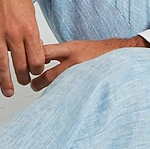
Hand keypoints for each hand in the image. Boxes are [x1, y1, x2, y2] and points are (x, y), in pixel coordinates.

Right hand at [0, 0, 44, 96]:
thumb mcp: (30, 13)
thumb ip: (31, 32)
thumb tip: (34, 49)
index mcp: (30, 29)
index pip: (37, 59)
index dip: (37, 69)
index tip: (36, 72)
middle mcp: (14, 34)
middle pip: (21, 65)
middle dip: (24, 78)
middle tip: (25, 84)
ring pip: (3, 65)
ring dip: (7, 82)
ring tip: (9, 92)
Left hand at [30, 36, 149, 91]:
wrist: (123, 54)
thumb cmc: (100, 52)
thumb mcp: (78, 45)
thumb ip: (60, 53)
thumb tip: (39, 57)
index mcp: (71, 48)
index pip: (44, 53)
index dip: (32, 60)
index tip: (26, 65)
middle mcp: (75, 61)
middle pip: (48, 75)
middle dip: (37, 82)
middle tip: (33, 85)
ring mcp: (82, 75)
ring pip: (59, 87)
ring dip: (50, 92)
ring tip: (46, 96)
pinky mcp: (88, 85)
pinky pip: (71, 94)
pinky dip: (64, 97)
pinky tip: (60, 103)